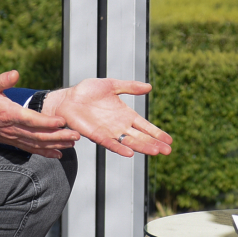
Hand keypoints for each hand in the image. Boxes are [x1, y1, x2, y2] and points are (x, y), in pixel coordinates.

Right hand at [0, 70, 79, 157]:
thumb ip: (2, 79)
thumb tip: (15, 73)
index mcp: (9, 114)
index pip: (32, 120)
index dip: (48, 122)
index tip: (63, 121)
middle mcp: (12, 129)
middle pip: (39, 136)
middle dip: (59, 137)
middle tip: (76, 136)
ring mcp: (13, 137)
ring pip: (37, 144)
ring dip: (56, 145)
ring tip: (72, 144)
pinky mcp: (12, 141)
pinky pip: (31, 148)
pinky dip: (45, 152)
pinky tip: (58, 154)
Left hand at [43, 78, 172, 157]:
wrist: (68, 99)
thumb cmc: (87, 92)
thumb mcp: (112, 85)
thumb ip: (130, 87)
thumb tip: (149, 87)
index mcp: (125, 114)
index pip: (145, 126)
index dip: (157, 133)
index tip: (169, 140)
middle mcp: (120, 126)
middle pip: (141, 137)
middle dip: (155, 143)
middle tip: (168, 151)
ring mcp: (109, 132)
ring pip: (130, 143)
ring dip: (142, 147)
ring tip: (156, 152)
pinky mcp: (97, 135)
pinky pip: (111, 144)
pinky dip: (120, 149)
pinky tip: (130, 153)